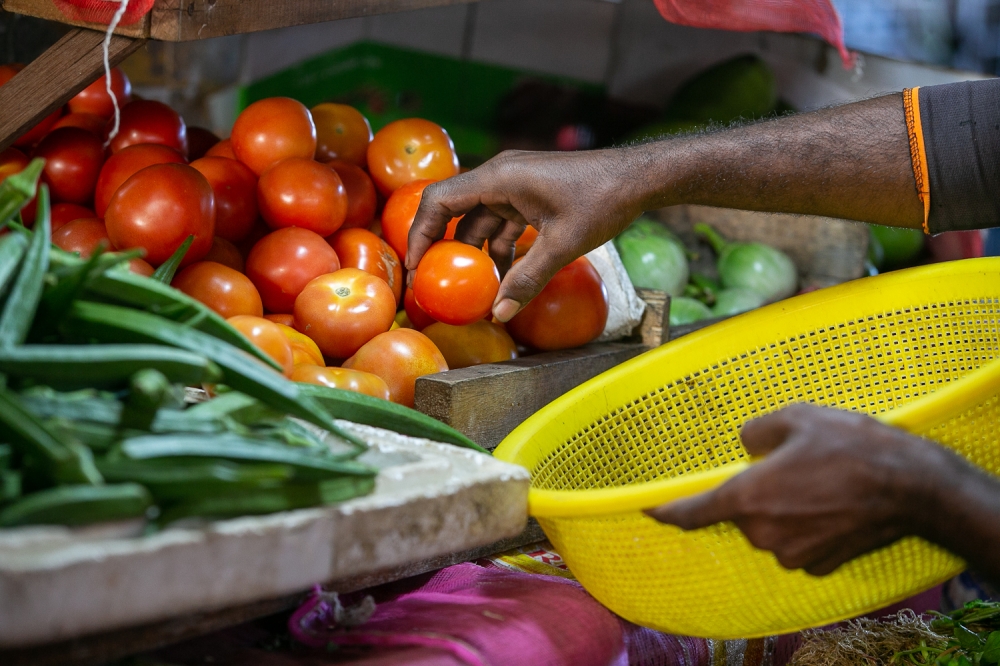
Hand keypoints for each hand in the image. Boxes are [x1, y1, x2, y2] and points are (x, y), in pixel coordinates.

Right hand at [406, 149, 643, 320]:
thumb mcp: (562, 245)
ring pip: (478, 221)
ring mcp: (514, 185)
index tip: (414, 267)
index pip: (439, 201)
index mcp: (499, 177)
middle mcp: (500, 176)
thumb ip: (527, 279)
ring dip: (475, 254)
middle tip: (431, 283)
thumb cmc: (602, 200)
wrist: (638, 177)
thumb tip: (500, 315)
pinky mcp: (528, 195)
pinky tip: (502, 279)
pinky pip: (501, 223)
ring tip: (471, 290)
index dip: (420, 234)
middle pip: (453, 211)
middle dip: (441, 248)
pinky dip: (498, 249)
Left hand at [645, 404, 952, 575]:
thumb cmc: (851, 447)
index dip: (667, 511)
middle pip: (740, 512)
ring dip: (783, 507)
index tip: (649, 510)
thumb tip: (748, 443)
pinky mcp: (819, 565)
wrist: (911, 487)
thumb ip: (757, 431)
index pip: (692, 512)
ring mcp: (792, 554)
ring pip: (770, 527)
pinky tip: (832, 502)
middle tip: (791, 465)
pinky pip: (797, 541)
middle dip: (755, 491)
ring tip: (820, 480)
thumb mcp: (796, 418)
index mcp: (748, 498)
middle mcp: (763, 533)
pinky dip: (806, 524)